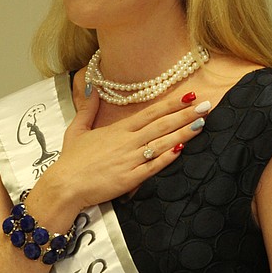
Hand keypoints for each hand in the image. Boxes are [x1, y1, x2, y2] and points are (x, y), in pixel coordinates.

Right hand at [31, 88, 209, 216]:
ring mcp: (130, 161)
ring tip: (202, 124)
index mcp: (117, 130)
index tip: (189, 95)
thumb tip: (90, 86)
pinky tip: (182, 150)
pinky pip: (152, 167)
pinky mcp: (129, 179)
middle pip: (161, 125)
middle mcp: (127, 142)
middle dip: (185, 115)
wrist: (64, 186)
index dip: (171, 104)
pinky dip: (167, 158)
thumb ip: (87, 108)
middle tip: (207, 105)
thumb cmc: (70, 161)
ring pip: (161, 144)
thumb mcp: (77, 130)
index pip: (150, 113)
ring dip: (183, 133)